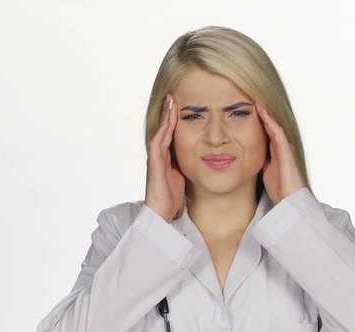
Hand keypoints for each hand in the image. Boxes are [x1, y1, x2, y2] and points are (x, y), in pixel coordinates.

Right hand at [144, 94, 184, 222]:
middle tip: (173, 96)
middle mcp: (159, 154)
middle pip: (164, 128)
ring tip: (170, 101)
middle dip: (168, 112)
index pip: (171, 133)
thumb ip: (186, 165)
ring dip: (165, 116)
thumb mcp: (182, 176)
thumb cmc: (171, 197)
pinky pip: (158, 142)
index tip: (181, 105)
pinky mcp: (155, 163)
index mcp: (166, 156)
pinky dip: (163, 130)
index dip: (175, 119)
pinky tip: (168, 119)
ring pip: (161, 131)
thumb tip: (200, 158)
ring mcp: (155, 158)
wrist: (161, 212)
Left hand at [256, 102, 306, 204]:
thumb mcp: (265, 171)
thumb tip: (246, 157)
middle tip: (251, 98)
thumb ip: (260, 161)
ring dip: (265, 112)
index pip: (265, 131)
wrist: (290, 200)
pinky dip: (269, 120)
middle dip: (262, 113)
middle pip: (270, 125)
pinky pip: (277, 131)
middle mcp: (282, 146)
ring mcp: (285, 147)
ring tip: (256, 99)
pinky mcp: (286, 150)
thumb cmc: (279, 189)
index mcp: (276, 151)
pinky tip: (262, 110)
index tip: (246, 109)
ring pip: (274, 124)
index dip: (257, 120)